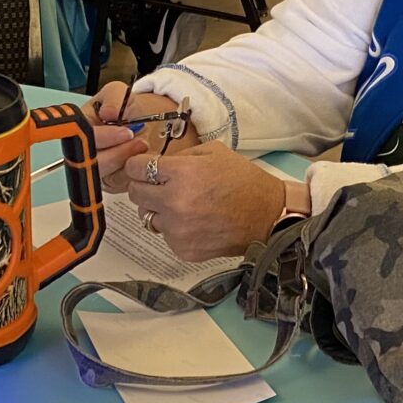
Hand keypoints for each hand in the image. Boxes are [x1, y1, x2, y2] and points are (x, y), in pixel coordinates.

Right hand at [85, 83, 181, 193]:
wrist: (154, 125)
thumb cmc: (133, 109)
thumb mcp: (122, 94)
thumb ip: (113, 97)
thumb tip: (107, 111)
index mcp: (82, 127)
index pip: (81, 137)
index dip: (102, 137)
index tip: (125, 132)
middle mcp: (86, 150)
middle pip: (90, 161)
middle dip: (117, 153)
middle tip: (138, 142)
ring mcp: (99, 167)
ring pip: (105, 175)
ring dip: (127, 162)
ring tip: (144, 147)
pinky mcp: (113, 181)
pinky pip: (119, 183)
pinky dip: (134, 173)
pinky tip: (143, 161)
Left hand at [126, 142, 285, 261]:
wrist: (268, 217)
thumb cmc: (244, 182)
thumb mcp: (214, 153)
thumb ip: (180, 156)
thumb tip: (156, 162)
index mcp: (181, 174)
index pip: (135, 168)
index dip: (138, 166)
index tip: (143, 167)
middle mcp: (174, 202)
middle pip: (135, 193)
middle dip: (145, 186)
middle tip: (162, 185)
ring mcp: (177, 229)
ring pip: (147, 216)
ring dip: (158, 209)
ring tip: (183, 205)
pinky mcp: (183, 249)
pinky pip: (164, 235)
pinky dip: (173, 228)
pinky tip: (194, 221)